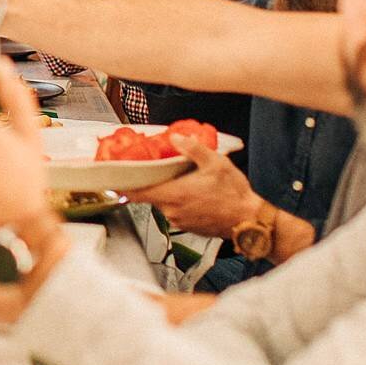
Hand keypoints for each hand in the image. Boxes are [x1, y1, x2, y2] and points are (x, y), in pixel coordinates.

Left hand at [127, 135, 262, 238]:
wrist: (249, 220)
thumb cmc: (234, 194)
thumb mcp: (216, 163)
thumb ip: (192, 149)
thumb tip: (175, 138)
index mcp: (174, 194)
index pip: (138, 193)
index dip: (125, 185)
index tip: (116, 178)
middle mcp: (173, 210)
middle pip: (152, 195)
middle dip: (155, 181)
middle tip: (163, 169)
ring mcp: (179, 221)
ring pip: (165, 203)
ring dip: (170, 192)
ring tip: (186, 180)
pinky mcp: (188, 227)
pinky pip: (176, 211)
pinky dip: (180, 202)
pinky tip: (196, 194)